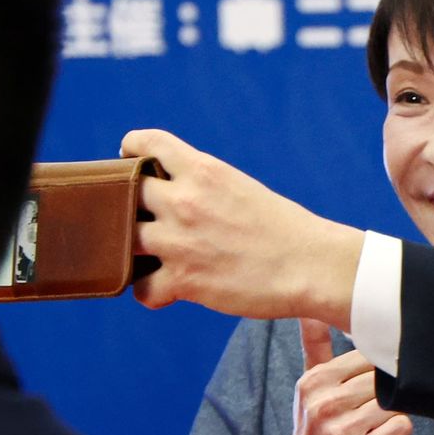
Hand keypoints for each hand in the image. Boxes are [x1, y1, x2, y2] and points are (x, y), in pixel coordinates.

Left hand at [122, 129, 364, 326]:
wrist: (312, 266)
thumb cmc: (285, 229)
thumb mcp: (241, 189)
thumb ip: (203, 187)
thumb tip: (173, 197)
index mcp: (204, 171)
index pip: (146, 143)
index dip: (132, 151)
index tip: (130, 162)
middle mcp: (185, 202)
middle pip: (122, 194)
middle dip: (125, 205)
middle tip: (139, 218)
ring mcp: (179, 242)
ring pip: (122, 241)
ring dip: (132, 251)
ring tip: (151, 258)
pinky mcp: (183, 281)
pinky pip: (139, 287)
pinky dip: (149, 291)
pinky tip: (167, 289)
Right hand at [277, 319, 412, 434]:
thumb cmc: (314, 431)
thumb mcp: (309, 387)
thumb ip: (315, 344)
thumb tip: (311, 309)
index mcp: (313, 382)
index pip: (368, 356)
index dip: (376, 369)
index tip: (367, 384)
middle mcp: (324, 404)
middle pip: (382, 379)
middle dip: (383, 394)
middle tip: (366, 410)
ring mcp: (341, 429)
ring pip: (395, 402)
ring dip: (390, 414)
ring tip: (370, 425)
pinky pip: (402, 426)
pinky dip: (397, 433)